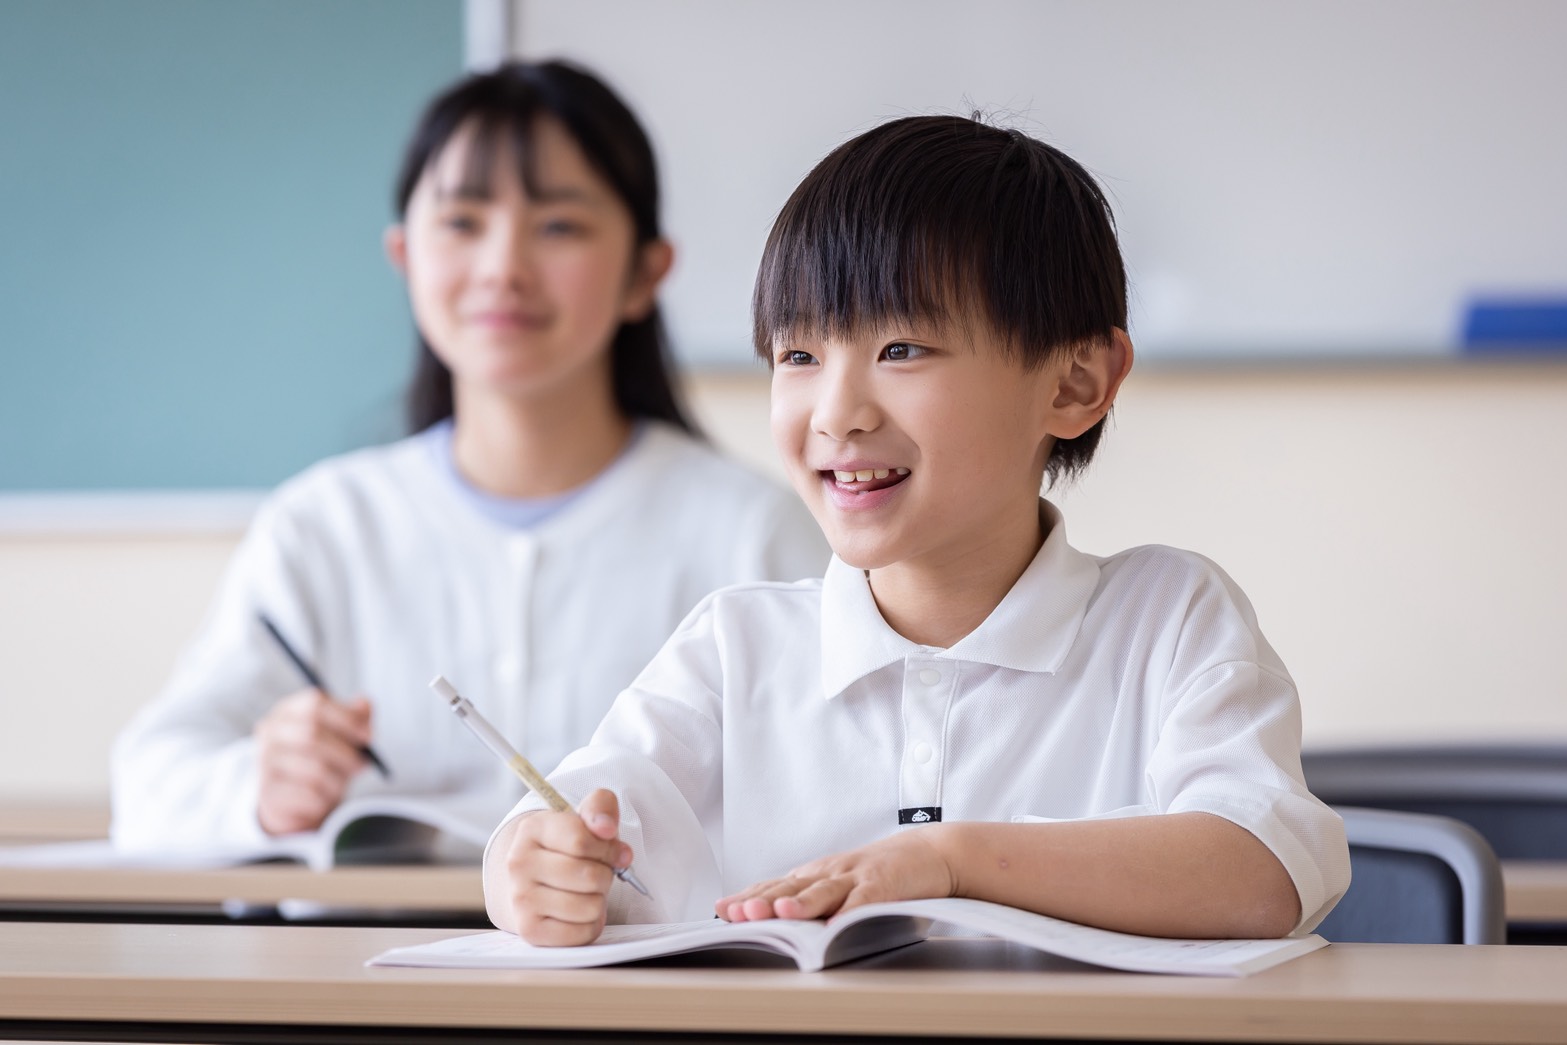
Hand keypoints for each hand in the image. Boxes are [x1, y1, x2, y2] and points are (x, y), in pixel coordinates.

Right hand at [254, 688, 371, 835]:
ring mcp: (265, 760)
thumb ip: (355, 718)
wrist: (293, 802)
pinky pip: (307, 794)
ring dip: (337, 781)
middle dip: (345, 753)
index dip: (346, 718)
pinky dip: (323, 799)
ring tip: (340, 786)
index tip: (368, 735)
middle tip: (361, 766)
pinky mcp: (267, 791)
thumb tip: (365, 704)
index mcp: (289, 710)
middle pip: (312, 735)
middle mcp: (271, 731)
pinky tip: (321, 800)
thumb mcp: (342, 737)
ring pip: (313, 768)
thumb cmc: (322, 760)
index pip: (315, 704)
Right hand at [494, 789, 632, 945]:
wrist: (530, 880)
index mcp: (533, 829)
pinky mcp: (530, 931)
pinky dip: (592, 924)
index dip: (609, 848)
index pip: (582, 840)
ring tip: (586, 891)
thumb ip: (601, 808)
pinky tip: (579, 912)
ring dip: (599, 900)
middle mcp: (519, 863)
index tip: (614, 851)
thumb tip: (607, 829)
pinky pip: (584, 933)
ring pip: (590, 906)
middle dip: (605, 875)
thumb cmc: (565, 848)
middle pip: (590, 876)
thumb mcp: (582, 817)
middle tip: (596, 872)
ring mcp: (521, 899)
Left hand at [716, 826, 956, 921]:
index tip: (722, 910)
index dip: (749, 897)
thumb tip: (767, 915)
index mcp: (816, 874)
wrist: (928, 852)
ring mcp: (857, 877)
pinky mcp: (885, 884)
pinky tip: (838, 925)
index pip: (775, 885)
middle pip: (791, 886)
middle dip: (762, 899)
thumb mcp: (838, 882)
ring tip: (780, 912)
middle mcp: (830, 872)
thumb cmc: (878, 873)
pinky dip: (851, 912)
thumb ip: (808, 897)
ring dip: (801, 903)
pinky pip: (866, 900)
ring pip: (824, 891)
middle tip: (737, 912)